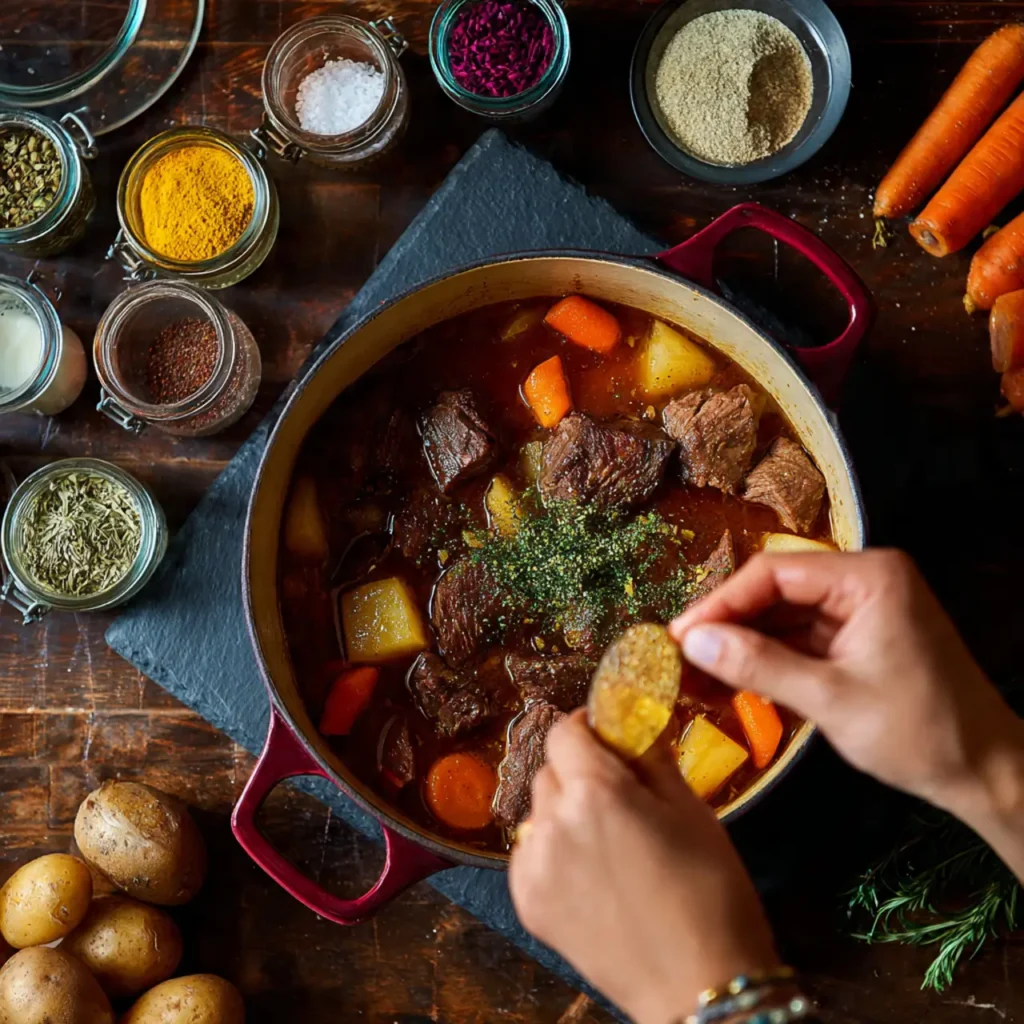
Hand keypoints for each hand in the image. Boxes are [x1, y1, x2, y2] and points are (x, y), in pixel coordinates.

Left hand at [509, 710, 778, 1023]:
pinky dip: (554, 851)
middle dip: (579, 772)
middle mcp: (552, 821)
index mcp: (595, 790)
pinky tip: (591, 874)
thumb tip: (630, 723)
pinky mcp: (526, 901)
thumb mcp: (691, 810)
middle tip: (618, 796)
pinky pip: (531, 852)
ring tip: (606, 842)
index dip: (586, 727)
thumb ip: (650, 757)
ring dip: (564, 812)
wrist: (699, 986)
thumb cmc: (709, 891)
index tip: (607, 738)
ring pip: (539, 812)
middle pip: (551, 770)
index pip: (565, 731)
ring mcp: (533, 865)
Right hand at [668, 549, 1023, 834]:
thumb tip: (691, 641)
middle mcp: (863, 580)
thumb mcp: (831, 699)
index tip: (679, 635)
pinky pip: (799, 639)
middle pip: (775, 591)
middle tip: (680, 658)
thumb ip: (758, 665)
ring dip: (742, 645)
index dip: (721, 602)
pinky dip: (766, 660)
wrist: (986, 774)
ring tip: (695, 675)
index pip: (774, 572)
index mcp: (868, 576)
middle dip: (728, 625)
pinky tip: (730, 681)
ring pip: (782, 616)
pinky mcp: (857, 638)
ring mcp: (860, 610)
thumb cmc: (920, 732)